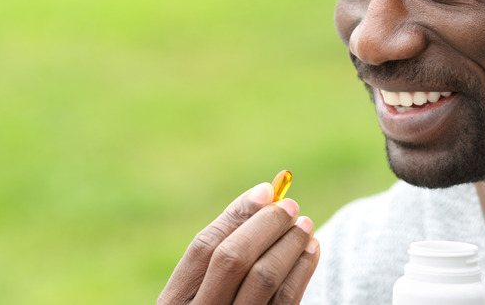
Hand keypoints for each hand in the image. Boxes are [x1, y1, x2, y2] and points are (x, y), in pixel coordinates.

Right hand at [158, 182, 319, 304]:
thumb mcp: (202, 292)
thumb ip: (222, 252)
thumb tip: (264, 195)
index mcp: (173, 303)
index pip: (203, 248)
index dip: (236, 215)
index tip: (265, 190)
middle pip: (233, 259)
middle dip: (266, 225)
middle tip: (290, 206)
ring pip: (265, 277)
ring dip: (289, 243)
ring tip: (304, 224)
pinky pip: (287, 298)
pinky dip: (303, 268)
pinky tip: (311, 249)